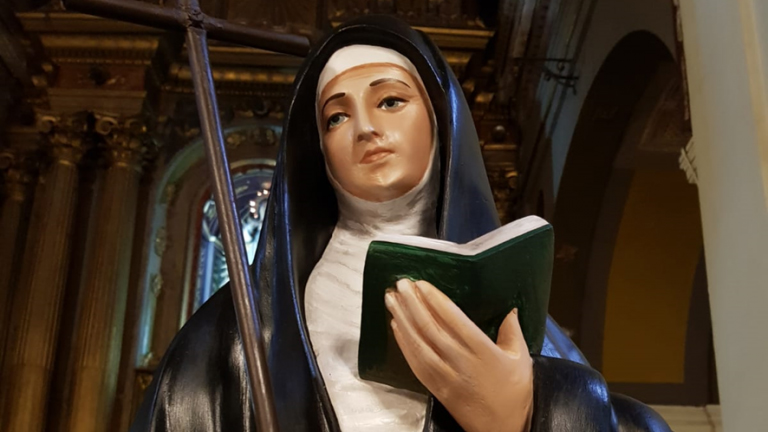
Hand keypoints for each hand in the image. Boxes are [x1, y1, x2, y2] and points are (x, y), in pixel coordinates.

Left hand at [385, 279, 532, 431]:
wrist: (502, 429)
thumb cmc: (515, 394)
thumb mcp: (522, 360)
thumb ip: (513, 332)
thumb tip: (510, 309)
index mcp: (483, 351)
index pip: (454, 320)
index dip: (436, 301)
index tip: (422, 285)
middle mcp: (461, 362)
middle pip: (431, 329)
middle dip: (413, 304)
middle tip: (401, 284)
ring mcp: (446, 376)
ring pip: (419, 344)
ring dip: (403, 319)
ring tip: (391, 299)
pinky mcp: (436, 388)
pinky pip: (416, 363)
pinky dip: (404, 343)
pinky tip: (397, 327)